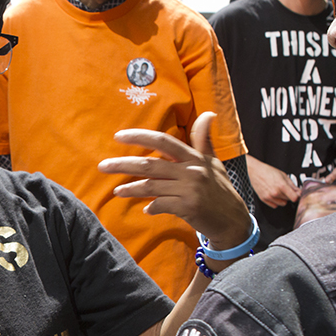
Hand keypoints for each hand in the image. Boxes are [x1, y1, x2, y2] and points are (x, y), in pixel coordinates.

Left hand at [98, 112, 250, 250]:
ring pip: (151, 186)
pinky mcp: (188, 207)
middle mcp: (191, 171)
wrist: (233, 221)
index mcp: (194, 158)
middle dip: (123, 164)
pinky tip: (146, 209)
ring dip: (131, 188)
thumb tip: (208, 114)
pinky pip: (161, 205)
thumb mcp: (213, 163)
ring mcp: (189, 190)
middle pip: (150, 164)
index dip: (140, 137)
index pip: (163, 141)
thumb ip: (203, 140)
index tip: (118, 137)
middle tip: (103, 166)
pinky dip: (152, 207)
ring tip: (117, 190)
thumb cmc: (220, 190)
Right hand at [246, 155, 300, 207]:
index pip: (294, 198)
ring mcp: (269, 197)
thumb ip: (292, 185)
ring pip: (282, 204)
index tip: (297, 194)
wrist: (255, 171)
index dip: (297, 196)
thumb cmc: (268, 171)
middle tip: (285, 189)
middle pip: (289, 200)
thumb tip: (299, 192)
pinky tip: (274, 195)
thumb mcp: (283, 175)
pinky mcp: (264, 199)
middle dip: (289, 195)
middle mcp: (275, 192)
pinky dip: (276, 202)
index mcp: (282, 185)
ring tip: (279, 191)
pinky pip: (274, 205)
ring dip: (282, 199)